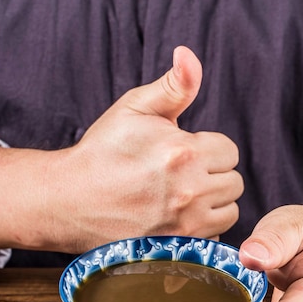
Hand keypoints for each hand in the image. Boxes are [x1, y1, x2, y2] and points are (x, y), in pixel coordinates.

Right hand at [64, 45, 242, 248]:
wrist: (68, 200)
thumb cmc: (102, 152)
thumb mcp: (133, 108)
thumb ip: (173, 86)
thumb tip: (189, 55)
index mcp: (183, 151)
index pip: (228, 150)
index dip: (207, 148)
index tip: (183, 153)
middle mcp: (190, 190)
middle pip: (233, 181)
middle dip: (212, 173)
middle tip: (181, 174)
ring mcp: (185, 223)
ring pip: (230, 209)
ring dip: (213, 201)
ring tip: (182, 195)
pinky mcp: (178, 247)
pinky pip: (216, 235)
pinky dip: (205, 226)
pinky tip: (180, 216)